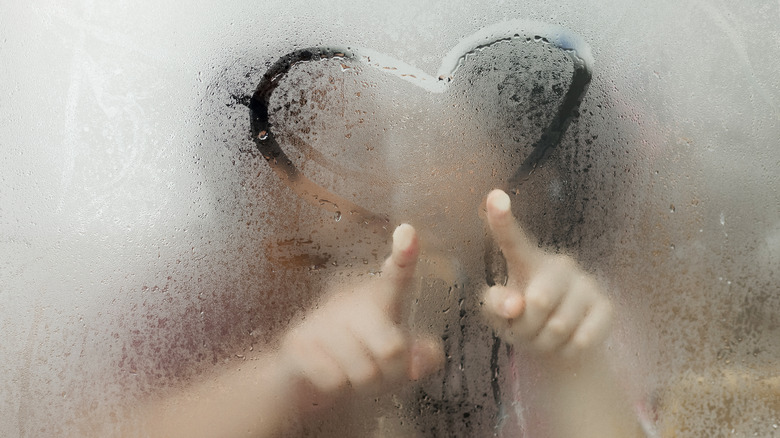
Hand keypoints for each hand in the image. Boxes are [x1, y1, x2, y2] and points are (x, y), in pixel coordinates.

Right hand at [276, 224, 443, 411]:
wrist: (303, 373)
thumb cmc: (360, 356)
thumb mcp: (397, 358)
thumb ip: (421, 357)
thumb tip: (423, 361)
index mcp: (381, 298)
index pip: (398, 274)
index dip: (405, 254)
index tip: (408, 232)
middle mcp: (351, 302)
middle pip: (392, 349)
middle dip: (393, 375)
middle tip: (383, 374)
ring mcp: (321, 320)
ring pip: (364, 372)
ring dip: (364, 387)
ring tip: (353, 374)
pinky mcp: (297, 341)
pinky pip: (333, 380)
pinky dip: (338, 389)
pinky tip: (329, 373)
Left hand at [482, 189, 612, 359]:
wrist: (561, 345)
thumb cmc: (523, 320)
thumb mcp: (499, 315)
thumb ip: (495, 305)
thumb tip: (516, 304)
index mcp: (527, 260)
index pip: (511, 239)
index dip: (501, 219)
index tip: (494, 195)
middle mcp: (559, 264)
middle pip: (538, 302)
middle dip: (527, 327)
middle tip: (526, 330)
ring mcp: (586, 283)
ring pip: (559, 326)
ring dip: (544, 342)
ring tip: (544, 336)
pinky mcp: (606, 306)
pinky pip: (581, 339)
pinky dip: (566, 350)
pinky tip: (567, 341)